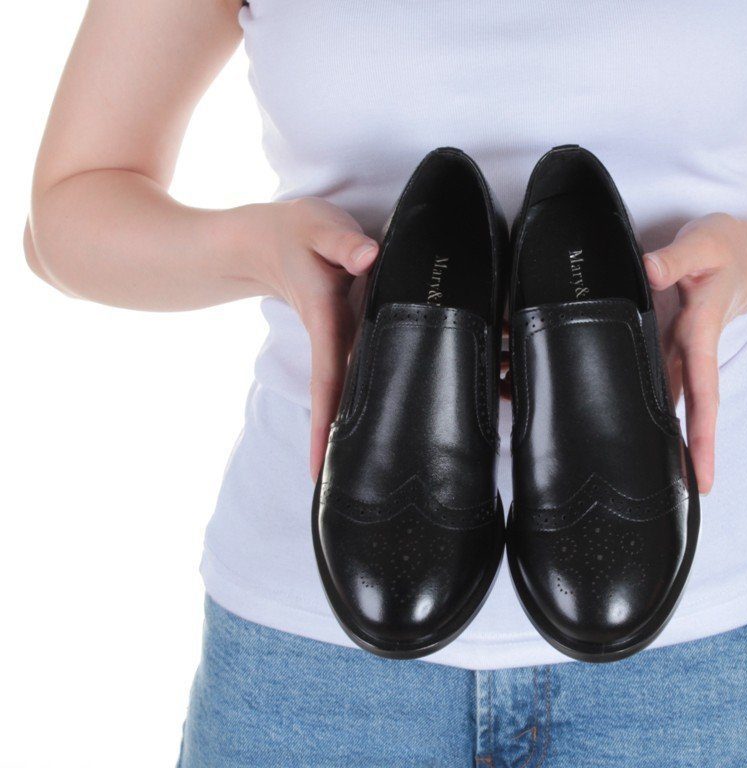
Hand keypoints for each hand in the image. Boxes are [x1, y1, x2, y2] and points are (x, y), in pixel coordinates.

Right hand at [247, 198, 379, 479]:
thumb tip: (370, 256)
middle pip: (335, 402)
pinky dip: (350, 403)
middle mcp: (330, 339)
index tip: (319, 469)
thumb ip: (344, 243)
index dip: (326, 425)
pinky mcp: (338, 336)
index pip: (329, 382)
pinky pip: (345, 376)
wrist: (259, 239)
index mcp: (326, 321)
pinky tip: (363, 425)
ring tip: (356, 473)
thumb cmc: (292, 232)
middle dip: (335, 447)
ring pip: (341, 393)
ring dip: (344, 429)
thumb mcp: (318, 227)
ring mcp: (333, 341)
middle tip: (346, 491)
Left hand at [643, 214, 746, 493]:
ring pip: (680, 403)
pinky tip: (646, 434)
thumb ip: (675, 258)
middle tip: (688, 498)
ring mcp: (686, 351)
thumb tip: (648, 270)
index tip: (701, 475)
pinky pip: (669, 384)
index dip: (700, 435)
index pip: (701, 393)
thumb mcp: (704, 242)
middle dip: (693, 455)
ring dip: (675, 438)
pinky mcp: (677, 345)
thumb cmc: (731, 249)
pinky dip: (661, 410)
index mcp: (701, 333)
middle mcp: (694, 350)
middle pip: (694, 412)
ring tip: (665, 481)